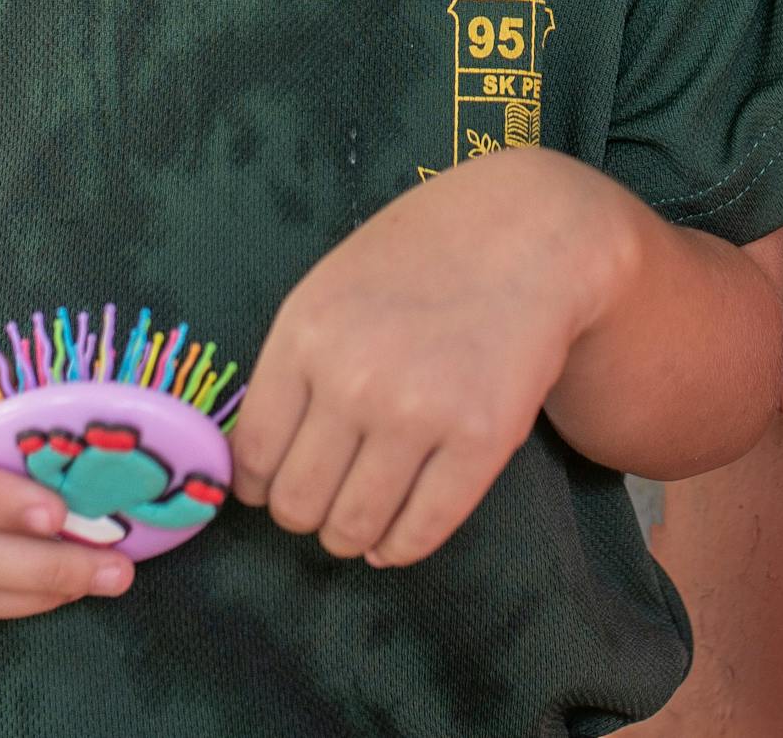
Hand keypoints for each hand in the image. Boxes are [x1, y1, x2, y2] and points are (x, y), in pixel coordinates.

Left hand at [228, 145, 641, 568]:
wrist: (529, 234)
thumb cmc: (422, 259)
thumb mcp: (331, 291)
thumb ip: (291, 369)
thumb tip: (254, 466)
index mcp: (305, 335)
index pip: (253, 454)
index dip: (260, 486)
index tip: (275, 487)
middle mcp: (354, 379)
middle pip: (297, 502)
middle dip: (304, 515)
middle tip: (324, 502)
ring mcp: (419, 412)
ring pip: (352, 527)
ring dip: (350, 536)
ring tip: (360, 522)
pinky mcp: (481, 440)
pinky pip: (420, 530)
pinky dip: (399, 548)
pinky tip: (394, 539)